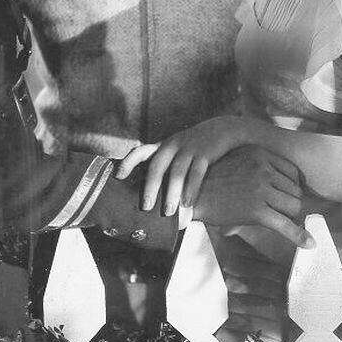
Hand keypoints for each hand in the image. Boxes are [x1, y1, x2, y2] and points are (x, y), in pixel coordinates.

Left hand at [116, 117, 248, 213]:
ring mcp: (189, 148)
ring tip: (169, 212)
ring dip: (172, 193)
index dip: (128, 162)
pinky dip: (191, 188)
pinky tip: (188, 202)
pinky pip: (197, 172)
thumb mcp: (177, 149)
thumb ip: (165, 166)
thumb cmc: (195, 147)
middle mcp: (173, 145)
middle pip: (157, 166)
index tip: (118, 176)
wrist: (222, 130)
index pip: (140, 152)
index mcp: (163, 146)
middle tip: (146, 207)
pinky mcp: (206, 152)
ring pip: (177, 172)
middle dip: (150, 187)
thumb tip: (149, 195)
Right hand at [195, 145, 312, 249]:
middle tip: (276, 211)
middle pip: (295, 191)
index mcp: (260, 154)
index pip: (293, 172)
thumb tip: (277, 180)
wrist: (188, 196)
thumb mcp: (236, 162)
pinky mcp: (257, 211)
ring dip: (288, 217)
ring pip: (293, 207)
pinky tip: (309, 243)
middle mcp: (263, 168)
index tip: (285, 196)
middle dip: (288, 203)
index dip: (291, 187)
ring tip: (273, 219)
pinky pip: (286, 225)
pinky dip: (299, 236)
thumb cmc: (210, 181)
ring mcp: (261, 189)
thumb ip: (257, 165)